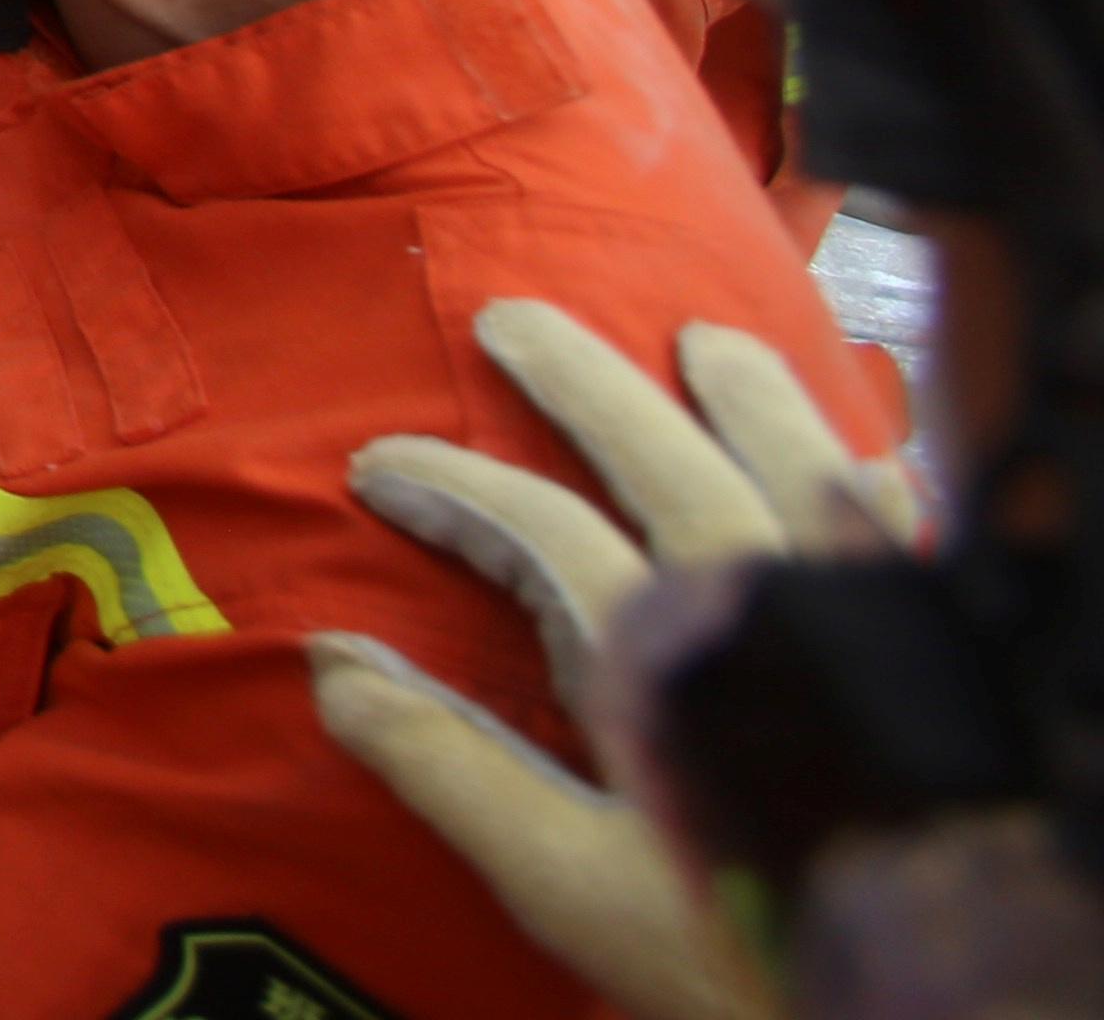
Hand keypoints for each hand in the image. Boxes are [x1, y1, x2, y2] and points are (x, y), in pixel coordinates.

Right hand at [306, 299, 924, 1019]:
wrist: (941, 1002)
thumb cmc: (737, 954)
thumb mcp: (571, 882)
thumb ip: (452, 766)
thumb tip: (331, 662)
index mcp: (665, 659)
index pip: (535, 529)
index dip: (449, 485)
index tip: (379, 466)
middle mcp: (766, 615)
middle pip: (665, 458)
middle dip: (581, 380)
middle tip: (512, 320)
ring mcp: (858, 627)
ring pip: (799, 468)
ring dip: (745, 397)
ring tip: (703, 341)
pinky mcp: (924, 659)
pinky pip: (898, 533)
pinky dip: (866, 475)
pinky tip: (855, 457)